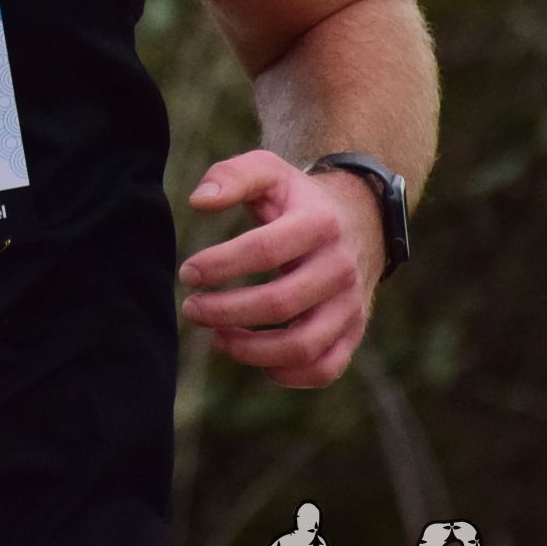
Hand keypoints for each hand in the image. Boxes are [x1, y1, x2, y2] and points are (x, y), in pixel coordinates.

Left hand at [177, 150, 381, 388]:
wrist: (359, 220)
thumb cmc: (297, 199)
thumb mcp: (269, 171)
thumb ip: (231, 175)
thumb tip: (199, 201)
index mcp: (319, 223)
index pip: (264, 250)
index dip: (220, 265)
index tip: (188, 273)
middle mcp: (341, 267)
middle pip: (280, 302)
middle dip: (225, 311)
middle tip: (192, 309)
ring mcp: (351, 304)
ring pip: (302, 345)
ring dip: (250, 350)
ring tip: (216, 337)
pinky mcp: (354, 331)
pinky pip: (324, 368)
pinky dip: (286, 374)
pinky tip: (254, 358)